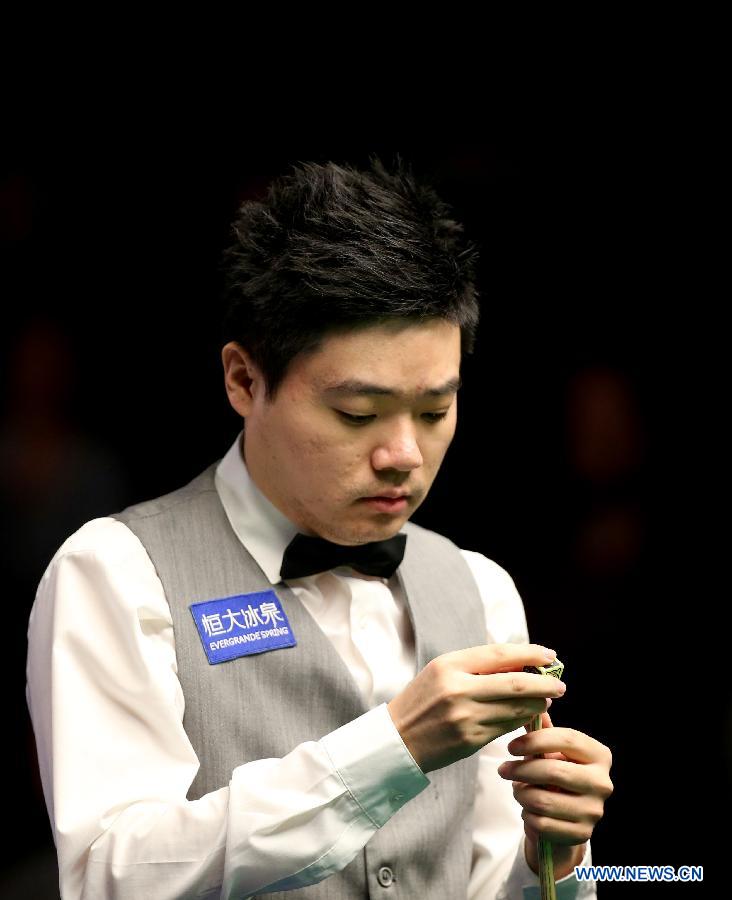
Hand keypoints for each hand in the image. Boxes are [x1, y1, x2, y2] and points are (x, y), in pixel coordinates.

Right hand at [387, 644, 566, 773]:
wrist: (398, 738)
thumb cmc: (423, 700)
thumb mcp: (441, 671)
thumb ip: (476, 666)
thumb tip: (520, 663)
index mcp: (450, 665)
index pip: (500, 654)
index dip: (530, 654)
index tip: (549, 656)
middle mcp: (458, 689)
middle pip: (515, 683)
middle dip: (543, 683)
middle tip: (560, 684)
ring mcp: (465, 716)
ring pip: (514, 708)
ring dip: (537, 704)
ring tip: (546, 699)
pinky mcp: (470, 740)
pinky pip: (506, 727)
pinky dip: (521, 720)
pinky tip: (528, 715)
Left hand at [497, 711, 613, 879]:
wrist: (564, 817)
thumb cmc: (556, 773)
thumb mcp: (550, 749)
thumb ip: (541, 727)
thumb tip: (532, 698)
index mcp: (599, 755)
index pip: (567, 739)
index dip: (535, 740)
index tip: (510, 746)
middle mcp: (603, 783)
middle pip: (553, 770)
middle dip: (521, 769)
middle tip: (503, 769)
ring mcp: (594, 811)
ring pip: (543, 800)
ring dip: (521, 794)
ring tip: (517, 788)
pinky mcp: (582, 834)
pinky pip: (542, 824)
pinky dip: (527, 815)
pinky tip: (528, 809)